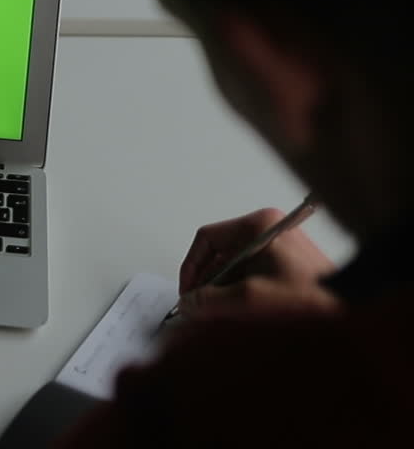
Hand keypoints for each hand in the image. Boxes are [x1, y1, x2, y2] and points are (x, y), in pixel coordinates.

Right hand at [178, 207, 337, 318]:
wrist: (353, 311)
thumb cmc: (309, 299)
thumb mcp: (249, 299)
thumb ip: (210, 300)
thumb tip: (188, 304)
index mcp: (258, 226)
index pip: (207, 239)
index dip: (192, 267)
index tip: (188, 293)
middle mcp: (268, 230)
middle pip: (220, 253)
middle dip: (208, 283)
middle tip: (201, 308)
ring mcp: (279, 245)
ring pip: (235, 266)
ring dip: (224, 290)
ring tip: (221, 314)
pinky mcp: (287, 263)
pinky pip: (251, 273)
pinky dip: (241, 292)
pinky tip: (240, 312)